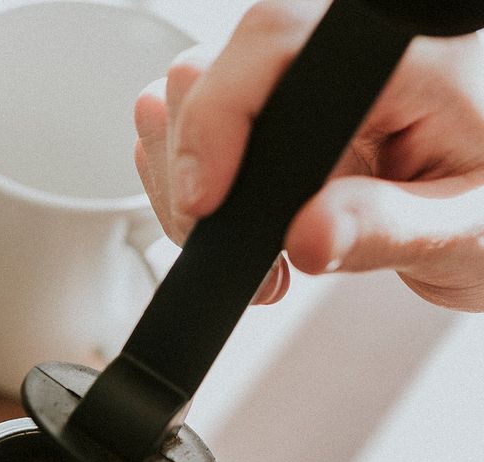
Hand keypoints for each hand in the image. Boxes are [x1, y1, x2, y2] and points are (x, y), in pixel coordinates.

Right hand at [135, 0, 483, 309]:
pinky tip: (238, 225)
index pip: (272, 38)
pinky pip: (179, 133)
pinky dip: (187, 191)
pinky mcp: (259, 111)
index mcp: (394, 45)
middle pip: (204, 74)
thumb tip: (309, 236)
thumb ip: (389, 227)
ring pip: (175, 103)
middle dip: (200, 175)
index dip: (218, 118)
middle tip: (253, 255)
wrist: (483, 215)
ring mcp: (286, 78)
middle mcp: (331, 47)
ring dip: (188, 187)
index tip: (208, 203)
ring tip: (253, 247)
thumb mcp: (464, 226)